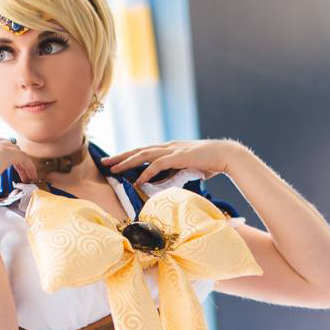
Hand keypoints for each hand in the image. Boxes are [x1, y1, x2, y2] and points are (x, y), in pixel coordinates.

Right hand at [0, 137, 40, 196]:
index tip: (2, 167)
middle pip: (4, 145)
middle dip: (12, 157)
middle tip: (18, 171)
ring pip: (15, 150)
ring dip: (22, 163)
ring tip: (27, 176)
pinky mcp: (5, 153)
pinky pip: (22, 157)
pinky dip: (28, 166)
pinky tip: (30, 176)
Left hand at [102, 139, 246, 186]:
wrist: (225, 155)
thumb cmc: (209, 162)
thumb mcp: (187, 169)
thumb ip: (174, 173)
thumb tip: (163, 183)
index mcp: (169, 149)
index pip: (143, 151)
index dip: (128, 156)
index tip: (115, 161)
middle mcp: (167, 147)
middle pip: (138, 150)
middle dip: (120, 156)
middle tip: (104, 162)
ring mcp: (172, 150)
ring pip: (143, 155)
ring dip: (127, 162)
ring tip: (113, 169)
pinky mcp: (178, 157)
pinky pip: (158, 165)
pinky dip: (147, 173)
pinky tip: (138, 180)